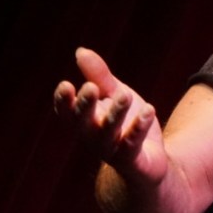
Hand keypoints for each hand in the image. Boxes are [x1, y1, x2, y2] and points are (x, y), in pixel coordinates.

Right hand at [53, 47, 165, 183]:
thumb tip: (80, 51)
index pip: (66, 112)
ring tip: (125, 94)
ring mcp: (111, 151)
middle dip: (85, 105)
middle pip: (83, 122)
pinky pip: (133, 145)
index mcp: (84, 121)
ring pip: (108, 133)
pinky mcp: (132, 161)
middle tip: (90, 87)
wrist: (149, 161)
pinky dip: (139, 128)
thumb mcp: (114, 94)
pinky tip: (149, 110)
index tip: (65, 85)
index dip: (63, 101)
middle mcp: (93, 137)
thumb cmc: (126, 125)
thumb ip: (99, 76)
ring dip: (115, 114)